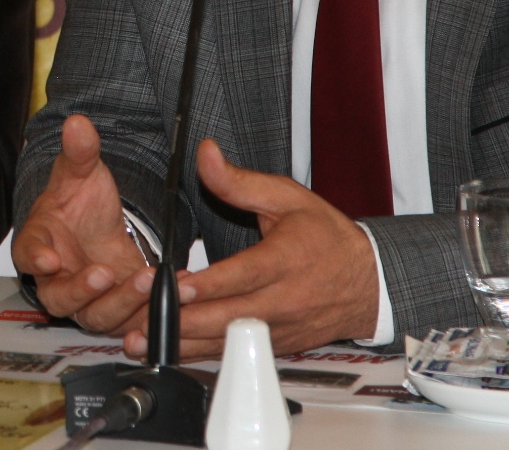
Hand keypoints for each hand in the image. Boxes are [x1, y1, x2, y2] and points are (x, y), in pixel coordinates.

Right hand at [12, 114, 152, 335]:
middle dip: (83, 290)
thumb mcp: (82, 175)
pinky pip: (132, 322)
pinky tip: (174, 290)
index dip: (37, 259)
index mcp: (39, 247)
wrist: (100, 229)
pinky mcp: (119, 315)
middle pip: (62, 298)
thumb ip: (80, 153)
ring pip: (99, 316)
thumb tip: (78, 123)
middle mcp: (59, 282)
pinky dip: (152, 311)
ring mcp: (89, 303)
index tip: (49, 258)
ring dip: (123, 302)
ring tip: (149, 278)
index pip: (29, 257)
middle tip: (104, 273)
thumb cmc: (80, 206)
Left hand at [112, 138, 377, 359]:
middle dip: (182, 319)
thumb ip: (240, 181)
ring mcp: (278, 328)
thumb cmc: (327, 238)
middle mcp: (282, 300)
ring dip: (182, 342)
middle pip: (228, 316)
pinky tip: (169, 351)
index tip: (177, 284)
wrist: (368, 282)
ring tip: (140, 340)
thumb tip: (206, 155)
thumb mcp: (288, 198)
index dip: (210, 283)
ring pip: (225, 341)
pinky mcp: (273, 345)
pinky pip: (233, 352)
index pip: (245, 275)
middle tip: (140, 316)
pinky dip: (200, 353)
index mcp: (286, 260)